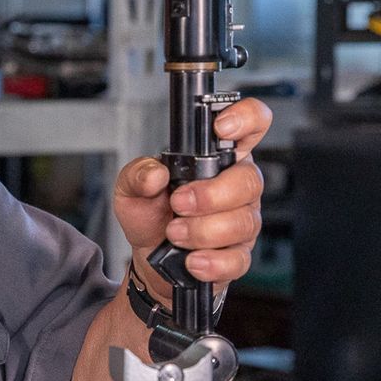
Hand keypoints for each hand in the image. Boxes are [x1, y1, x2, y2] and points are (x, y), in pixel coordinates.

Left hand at [113, 96, 270, 290]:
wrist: (150, 258)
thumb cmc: (150, 214)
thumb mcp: (131, 187)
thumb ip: (137, 174)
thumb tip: (154, 175)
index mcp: (217, 157)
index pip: (250, 123)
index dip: (245, 118)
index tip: (221, 129)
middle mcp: (236, 185)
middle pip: (249, 180)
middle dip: (211, 194)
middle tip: (179, 204)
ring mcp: (242, 220)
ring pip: (243, 221)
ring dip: (204, 230)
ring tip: (175, 234)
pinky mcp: (238, 254)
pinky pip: (238, 259)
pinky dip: (212, 262)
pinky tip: (192, 260)